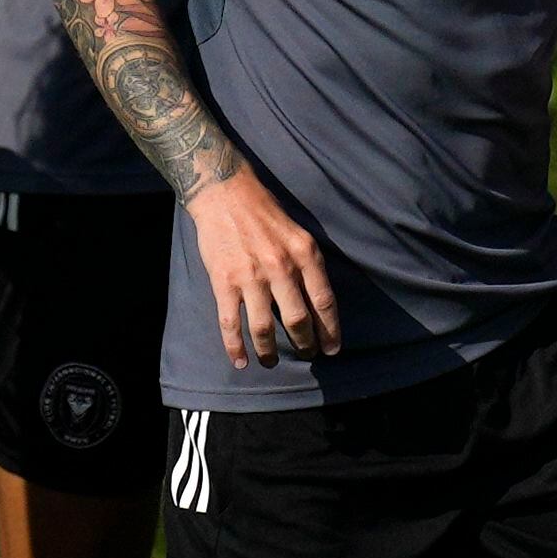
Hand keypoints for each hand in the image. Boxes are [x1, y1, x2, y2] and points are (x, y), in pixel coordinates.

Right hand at [185, 167, 340, 368]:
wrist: (226, 195)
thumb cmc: (266, 214)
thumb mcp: (300, 234)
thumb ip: (309, 265)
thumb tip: (319, 300)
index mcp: (305, 254)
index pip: (324, 301)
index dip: (330, 329)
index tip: (333, 348)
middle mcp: (281, 267)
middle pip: (298, 318)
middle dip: (305, 343)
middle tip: (308, 355)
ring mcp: (251, 277)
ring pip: (263, 327)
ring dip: (269, 351)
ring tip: (271, 363)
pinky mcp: (224, 282)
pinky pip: (230, 324)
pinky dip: (235, 348)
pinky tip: (241, 362)